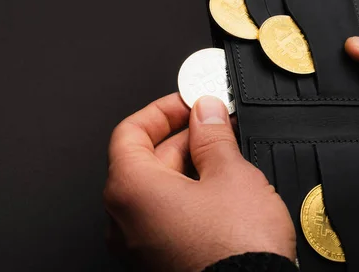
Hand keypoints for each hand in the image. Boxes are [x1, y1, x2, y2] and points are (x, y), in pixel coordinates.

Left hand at [104, 95, 295, 271]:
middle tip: (215, 125)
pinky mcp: (157, 260)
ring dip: (187, 166)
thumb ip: (212, 135)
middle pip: (144, 160)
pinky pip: (164, 215)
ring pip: (156, 189)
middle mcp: (123, 219)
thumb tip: (206, 112)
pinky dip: (186, 195)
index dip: (162, 111)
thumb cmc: (234, 250)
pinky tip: (218, 190)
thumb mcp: (230, 175)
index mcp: (130, 189)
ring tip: (224, 155)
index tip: (188, 102)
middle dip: (181, 138)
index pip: (131, 131)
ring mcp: (138, 244)